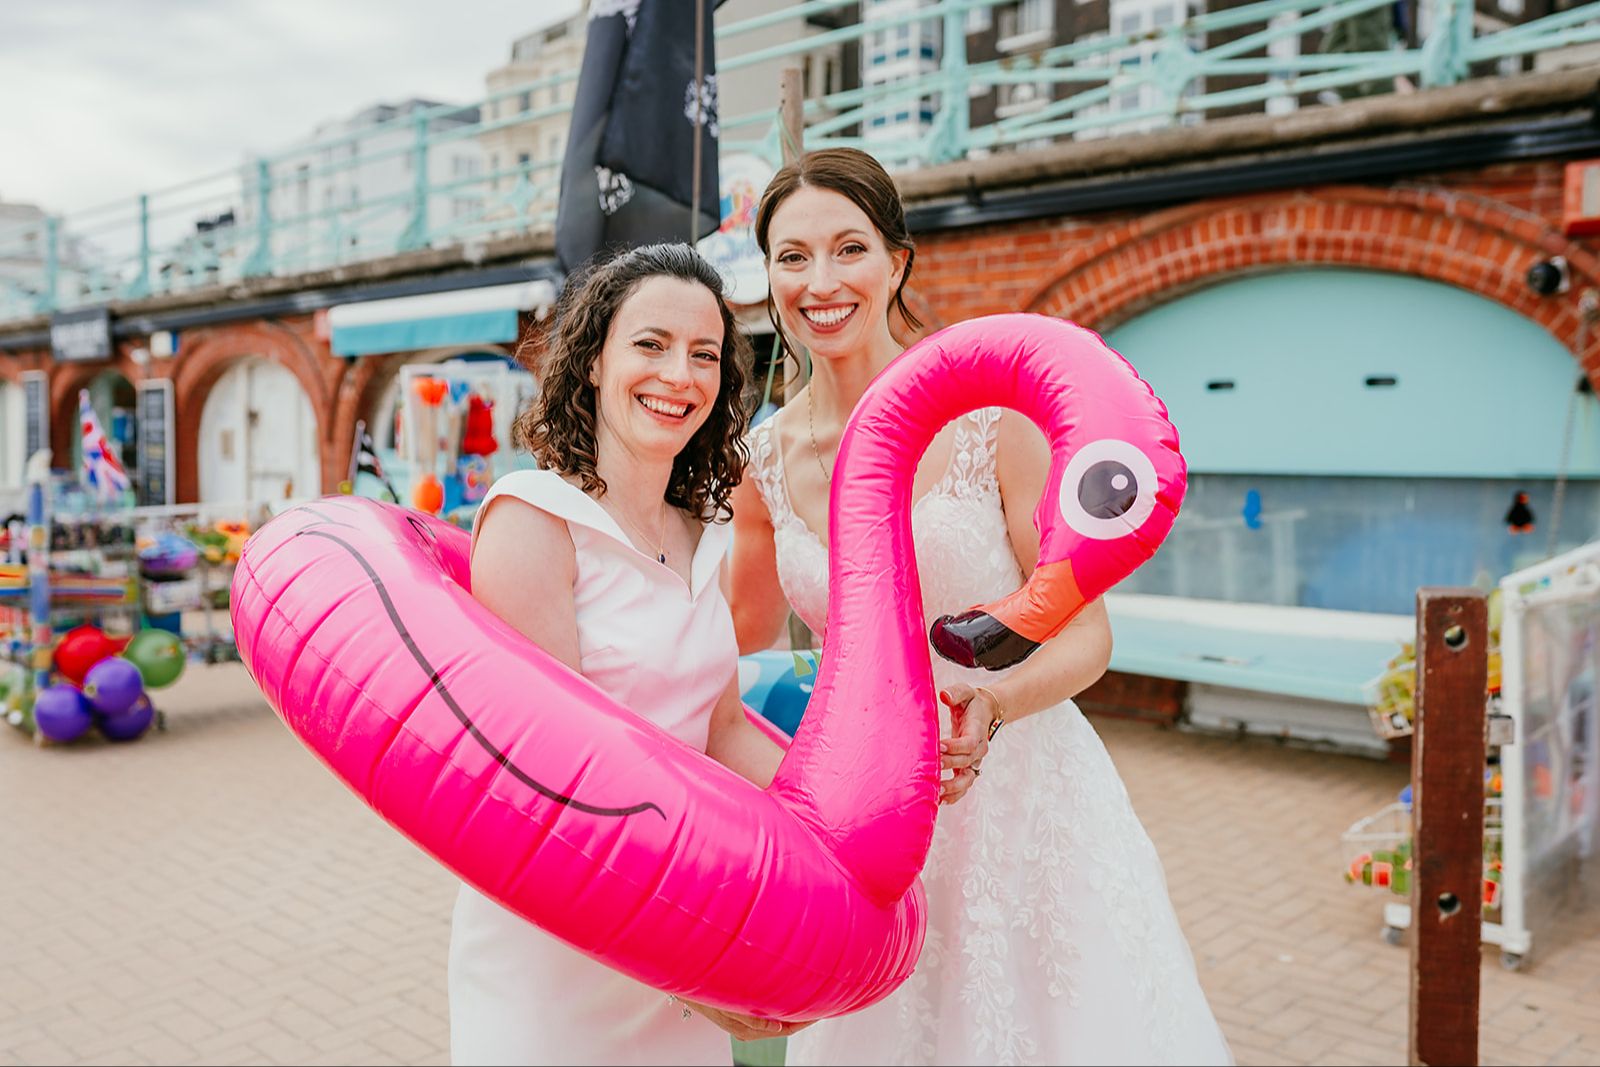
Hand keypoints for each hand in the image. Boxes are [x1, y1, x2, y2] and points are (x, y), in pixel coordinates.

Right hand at [679, 998, 815, 1039]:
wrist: (684, 978)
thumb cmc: (704, 989)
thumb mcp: (725, 1003)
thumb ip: (750, 1017)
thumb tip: (776, 1027)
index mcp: (747, 1030)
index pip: (786, 1029)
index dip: (805, 1020)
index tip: (823, 1008)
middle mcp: (748, 1028)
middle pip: (785, 1026)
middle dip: (804, 1014)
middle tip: (825, 999)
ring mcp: (745, 1020)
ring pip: (777, 1019)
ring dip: (793, 1008)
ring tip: (811, 994)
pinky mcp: (741, 1011)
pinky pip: (768, 1011)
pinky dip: (781, 1004)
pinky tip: (788, 993)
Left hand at [938, 684, 996, 805]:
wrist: (985, 712)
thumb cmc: (971, 702)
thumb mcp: (965, 692)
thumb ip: (956, 692)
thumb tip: (944, 695)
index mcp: (977, 731)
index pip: (969, 743)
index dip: (956, 746)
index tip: (939, 747)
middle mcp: (978, 750)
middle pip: (966, 762)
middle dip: (950, 765)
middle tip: (932, 767)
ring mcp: (973, 761)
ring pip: (967, 779)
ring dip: (953, 787)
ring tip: (936, 793)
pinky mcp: (966, 768)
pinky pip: (963, 785)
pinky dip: (954, 795)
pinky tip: (940, 800)